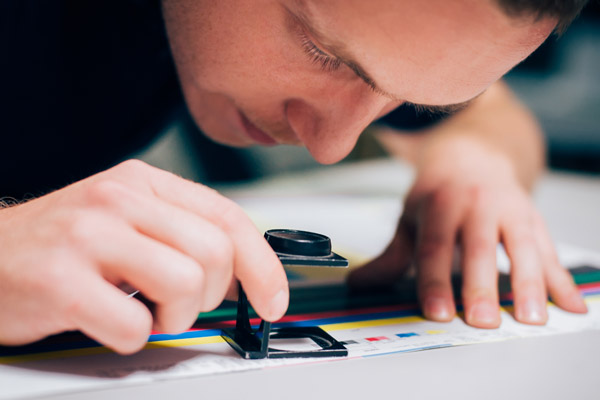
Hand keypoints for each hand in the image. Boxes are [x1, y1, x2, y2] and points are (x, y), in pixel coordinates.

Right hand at [0, 160, 287, 352]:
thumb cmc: (61, 245)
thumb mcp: (126, 219)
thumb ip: (182, 234)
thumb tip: (243, 272)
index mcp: (142, 183)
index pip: (227, 216)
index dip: (262, 263)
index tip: (273, 298)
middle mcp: (118, 199)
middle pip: (214, 253)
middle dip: (210, 295)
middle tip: (181, 305)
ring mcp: (88, 235)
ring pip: (185, 283)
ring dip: (175, 317)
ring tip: (145, 313)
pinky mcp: (60, 279)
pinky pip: (134, 324)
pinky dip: (132, 337)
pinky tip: (111, 322)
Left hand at [349, 137, 586, 327]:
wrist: (474, 153)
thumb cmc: (439, 192)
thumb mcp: (411, 216)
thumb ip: (392, 255)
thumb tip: (359, 285)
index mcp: (439, 204)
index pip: (434, 246)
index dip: (434, 281)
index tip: (437, 313)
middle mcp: (476, 204)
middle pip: (479, 249)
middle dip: (482, 286)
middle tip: (483, 321)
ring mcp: (509, 209)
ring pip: (522, 247)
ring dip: (529, 284)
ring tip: (532, 319)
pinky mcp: (533, 218)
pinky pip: (549, 249)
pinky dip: (561, 279)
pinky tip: (569, 304)